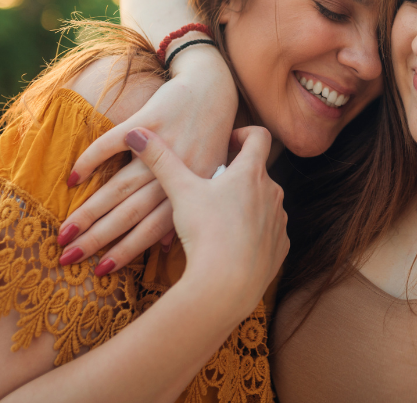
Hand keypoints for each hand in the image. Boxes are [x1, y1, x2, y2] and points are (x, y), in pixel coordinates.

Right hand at [59, 49, 237, 270]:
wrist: (212, 89)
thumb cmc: (210, 137)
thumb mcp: (208, 175)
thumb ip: (188, 208)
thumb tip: (166, 246)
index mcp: (194, 189)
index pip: (153, 228)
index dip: (126, 250)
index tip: (100, 271)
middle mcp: (178, 170)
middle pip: (130, 212)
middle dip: (98, 238)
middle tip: (67, 258)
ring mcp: (162, 145)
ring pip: (119, 186)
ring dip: (89, 211)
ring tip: (64, 232)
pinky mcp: (148, 119)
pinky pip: (113, 144)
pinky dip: (91, 160)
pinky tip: (72, 178)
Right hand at [124, 125, 288, 318]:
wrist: (227, 284)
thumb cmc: (206, 232)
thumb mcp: (180, 192)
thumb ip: (161, 160)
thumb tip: (136, 132)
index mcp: (252, 173)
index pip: (259, 136)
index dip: (242, 134)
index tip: (226, 143)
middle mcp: (273, 192)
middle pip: (256, 172)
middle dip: (234, 177)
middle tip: (208, 190)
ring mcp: (279, 220)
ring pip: (263, 203)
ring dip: (244, 205)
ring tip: (216, 221)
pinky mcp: (280, 246)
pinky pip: (268, 231)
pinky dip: (252, 233)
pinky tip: (231, 245)